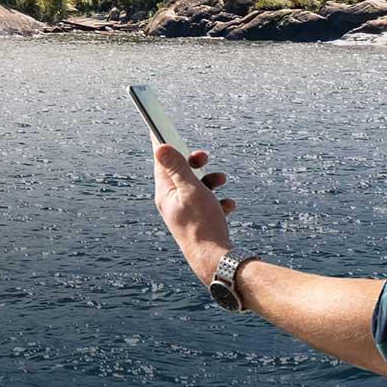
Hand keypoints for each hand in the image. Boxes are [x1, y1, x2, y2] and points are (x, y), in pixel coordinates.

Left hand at [151, 133, 234, 283]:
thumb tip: (159, 147)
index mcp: (165, 193)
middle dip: (194, 162)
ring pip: (196, 187)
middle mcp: (172, 203)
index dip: (161, 143)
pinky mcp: (199, 223)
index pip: (159, 162)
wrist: (216, 261)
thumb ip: (177, 168)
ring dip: (211, 180)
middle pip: (180, 173)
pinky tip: (228, 205)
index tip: (159, 125)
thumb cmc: (202, 225)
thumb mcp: (190, 190)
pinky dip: (219, 200)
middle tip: (204, 156)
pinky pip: (208, 204)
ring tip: (222, 179)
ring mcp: (185, 213)